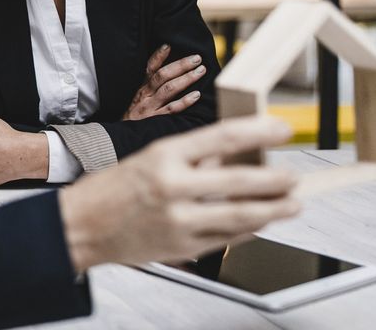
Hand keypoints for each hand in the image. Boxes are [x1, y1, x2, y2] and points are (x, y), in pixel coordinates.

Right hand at [58, 116, 299, 271]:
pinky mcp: (182, 246)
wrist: (81, 227)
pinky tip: (260, 223)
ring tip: (291, 204)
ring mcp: (179, 220)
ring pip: (240, 215)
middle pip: (240, 181)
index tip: (281, 129)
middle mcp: (172, 187)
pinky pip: (227, 238)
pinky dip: (249, 230)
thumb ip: (191, 160)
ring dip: (273, 210)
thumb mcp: (149, 160)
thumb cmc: (111, 191)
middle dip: (275, 180)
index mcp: (163, 156)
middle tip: (294, 177)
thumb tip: (234, 156)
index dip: (258, 132)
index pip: (222, 137)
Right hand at [124, 44, 205, 120]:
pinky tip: (197, 95)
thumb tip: (169, 76)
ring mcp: (150, 107)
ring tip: (200, 71)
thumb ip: (149, 89)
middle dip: (180, 65)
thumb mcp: (136, 100)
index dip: (158, 56)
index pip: (149, 68)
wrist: (120, 137)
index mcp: (141, 89)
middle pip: (162, 76)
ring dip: (186, 78)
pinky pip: (172, 109)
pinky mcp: (155, 120)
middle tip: (197, 58)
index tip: (168, 46)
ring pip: (169, 89)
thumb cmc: (133, 118)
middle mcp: (145, 95)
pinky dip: (184, 102)